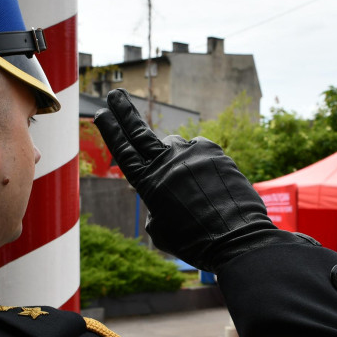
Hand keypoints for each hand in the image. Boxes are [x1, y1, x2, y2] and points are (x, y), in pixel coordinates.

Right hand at [94, 90, 305, 272]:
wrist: (235, 239)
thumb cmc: (194, 242)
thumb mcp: (160, 230)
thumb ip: (155, 205)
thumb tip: (163, 189)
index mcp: (147, 183)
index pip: (123, 150)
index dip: (111, 130)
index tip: (102, 112)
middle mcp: (165, 162)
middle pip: (139, 131)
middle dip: (125, 111)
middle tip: (115, 93)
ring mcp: (189, 153)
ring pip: (175, 144)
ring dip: (177, 156)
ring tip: (192, 184)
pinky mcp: (213, 151)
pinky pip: (201, 150)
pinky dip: (201, 162)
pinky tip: (211, 182)